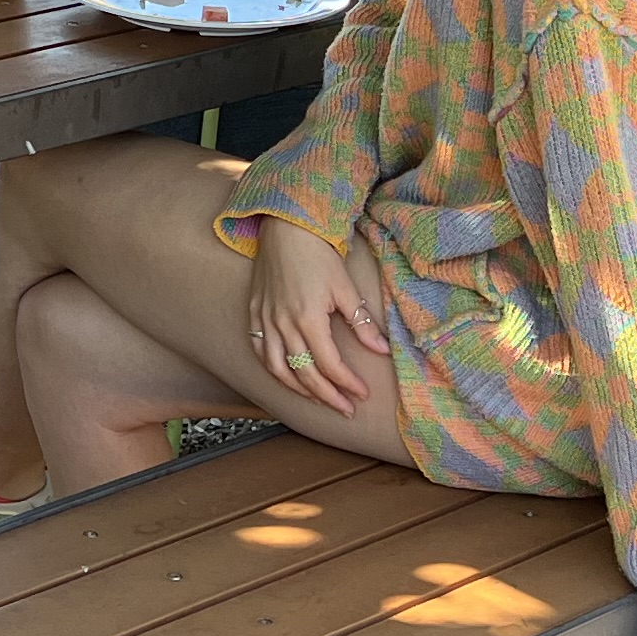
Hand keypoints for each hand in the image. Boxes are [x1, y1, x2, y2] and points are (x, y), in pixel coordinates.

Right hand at [245, 224, 390, 411]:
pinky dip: (273, 368)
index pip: (330, 365)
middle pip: (305, 373)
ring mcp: (265, 320)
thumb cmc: (317, 253)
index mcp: (308, 319)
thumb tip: (382, 350)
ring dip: (298, 389)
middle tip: (345, 408)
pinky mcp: (255, 312)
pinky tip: (286, 375)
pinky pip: (260, 350)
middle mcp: (283, 324)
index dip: (347, 384)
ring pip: (278, 368)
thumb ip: (361, 322)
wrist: (286, 227)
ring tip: (317, 398)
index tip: (362, 394)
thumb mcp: (346, 287)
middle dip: (327, 396)